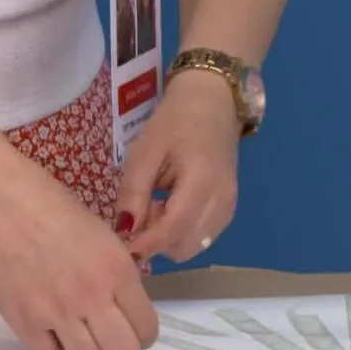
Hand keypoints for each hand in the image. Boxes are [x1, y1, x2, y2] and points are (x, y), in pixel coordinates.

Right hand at [0, 153, 159, 349]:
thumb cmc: (49, 205)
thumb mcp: (102, 236)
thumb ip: (117, 275)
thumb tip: (125, 305)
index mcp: (118, 271)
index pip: (147, 329)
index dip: (142, 333)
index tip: (132, 328)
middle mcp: (93, 297)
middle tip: (110, 341)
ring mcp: (57, 313)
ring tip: (81, 339)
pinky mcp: (23, 322)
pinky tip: (50, 335)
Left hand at [116, 70, 240, 262]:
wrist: (212, 102)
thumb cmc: (176, 121)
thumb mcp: (145, 150)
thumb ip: (134, 191)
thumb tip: (124, 230)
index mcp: (203, 183)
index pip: (173, 230)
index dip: (146, 244)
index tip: (120, 246)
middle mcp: (222, 203)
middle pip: (184, 247)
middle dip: (157, 240)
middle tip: (140, 212)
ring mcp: (229, 208)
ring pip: (194, 246)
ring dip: (169, 237)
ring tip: (155, 206)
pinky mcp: (228, 209)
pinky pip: (202, 236)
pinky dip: (182, 232)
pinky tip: (171, 207)